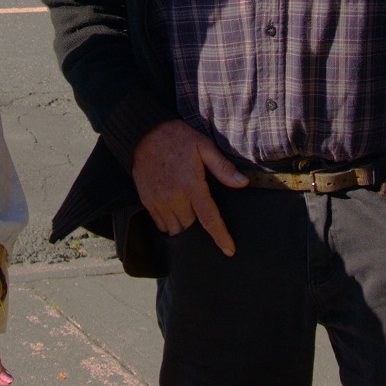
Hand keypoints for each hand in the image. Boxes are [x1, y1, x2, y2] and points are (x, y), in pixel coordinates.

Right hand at [130, 120, 248, 255]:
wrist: (143, 134)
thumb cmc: (177, 138)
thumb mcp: (203, 145)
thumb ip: (222, 167)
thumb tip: (243, 183)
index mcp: (192, 185)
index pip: (209, 219)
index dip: (220, 237)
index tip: (229, 250)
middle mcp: (174, 198)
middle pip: (192, 227)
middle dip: (200, 226)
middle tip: (204, 216)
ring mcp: (158, 201)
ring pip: (175, 229)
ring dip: (184, 226)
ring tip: (190, 215)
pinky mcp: (147, 201)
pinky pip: (160, 224)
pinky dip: (169, 223)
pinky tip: (175, 212)